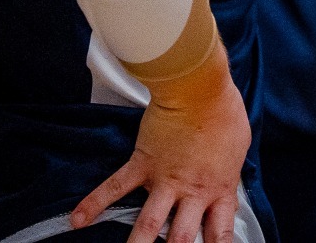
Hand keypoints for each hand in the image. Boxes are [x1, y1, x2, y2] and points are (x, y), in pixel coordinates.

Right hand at [72, 40, 249, 242]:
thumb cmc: (224, 112)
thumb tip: (228, 191)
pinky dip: (93, 204)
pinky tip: (76, 221)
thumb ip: (229, 176)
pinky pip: (115, 187)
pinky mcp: (142, 164)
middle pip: (181, 238)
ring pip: (148, 224)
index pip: (220, 233)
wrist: (199, 87)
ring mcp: (164, 180)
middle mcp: (191, 192)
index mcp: (219, 189)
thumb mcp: (239, 149)